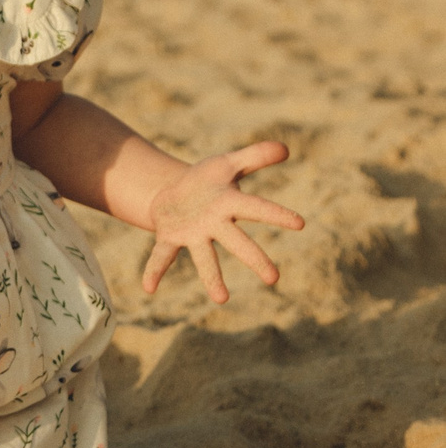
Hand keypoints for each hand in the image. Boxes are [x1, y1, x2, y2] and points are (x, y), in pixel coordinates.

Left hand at [142, 140, 303, 303]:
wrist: (172, 192)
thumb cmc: (206, 180)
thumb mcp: (227, 163)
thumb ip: (254, 156)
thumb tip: (285, 147)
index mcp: (231, 204)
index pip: (258, 208)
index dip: (277, 214)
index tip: (300, 223)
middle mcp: (216, 224)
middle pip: (237, 242)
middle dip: (255, 258)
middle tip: (273, 278)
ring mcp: (194, 234)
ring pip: (205, 257)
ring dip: (212, 277)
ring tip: (221, 299)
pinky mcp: (169, 237)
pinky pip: (162, 256)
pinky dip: (155, 271)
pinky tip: (148, 288)